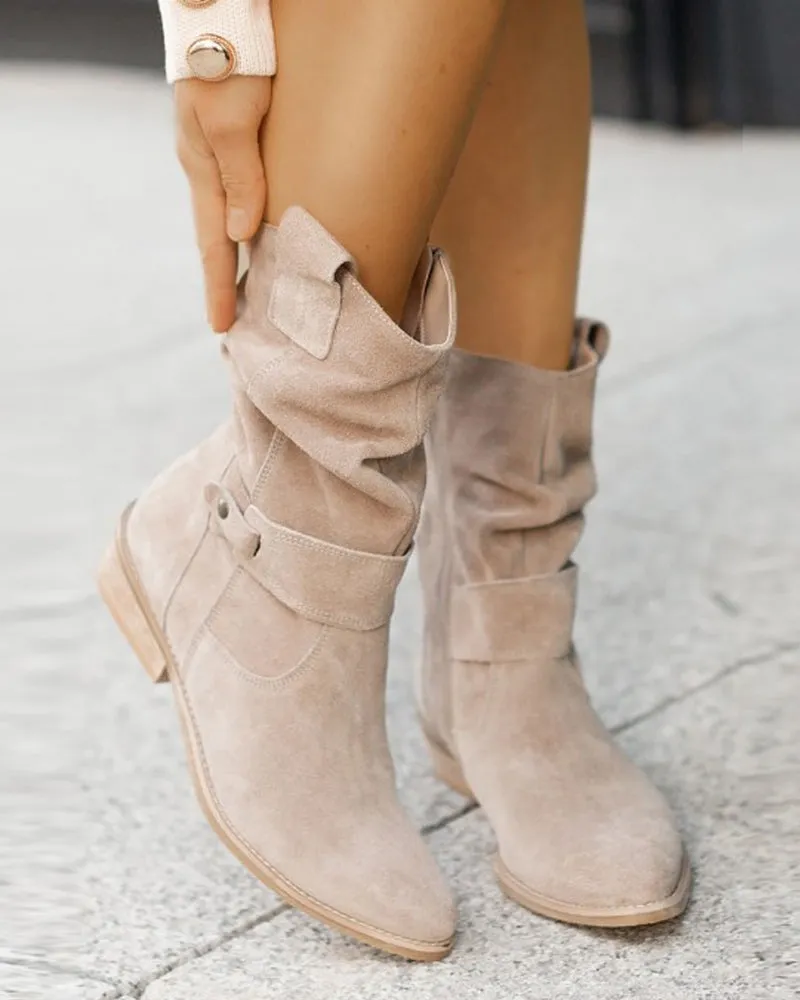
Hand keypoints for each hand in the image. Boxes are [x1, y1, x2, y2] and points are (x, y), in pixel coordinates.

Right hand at [175, 76, 271, 332]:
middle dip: (230, 281)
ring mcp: (223, 153)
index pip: (212, 245)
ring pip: (235, 216)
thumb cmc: (228, 58)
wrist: (225, 8)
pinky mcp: (240, 137)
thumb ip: (241, 176)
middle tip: (242, 323)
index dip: (220, 288)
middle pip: (221, 238)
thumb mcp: (231, 119)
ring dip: (245, 255)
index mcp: (205, 170)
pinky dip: (254, 222)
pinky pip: (248, 192)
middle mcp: (211, 168)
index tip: (223, 329)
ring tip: (258, 289)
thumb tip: (241, 234)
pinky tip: (267, 232)